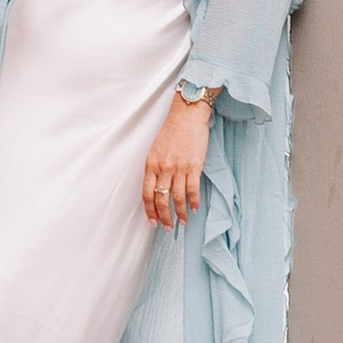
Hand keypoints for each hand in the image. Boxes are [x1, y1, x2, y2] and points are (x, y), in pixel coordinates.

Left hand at [142, 92, 210, 229]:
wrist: (187, 115)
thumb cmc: (172, 131)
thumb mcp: (156, 150)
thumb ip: (155, 169)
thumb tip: (157, 189)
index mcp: (151, 164)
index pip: (147, 194)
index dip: (149, 211)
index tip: (153, 222)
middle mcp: (163, 168)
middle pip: (161, 200)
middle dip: (164, 217)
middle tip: (168, 227)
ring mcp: (179, 167)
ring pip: (177, 198)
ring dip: (181, 213)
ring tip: (183, 222)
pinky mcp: (194, 166)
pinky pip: (193, 190)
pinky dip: (194, 202)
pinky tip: (195, 209)